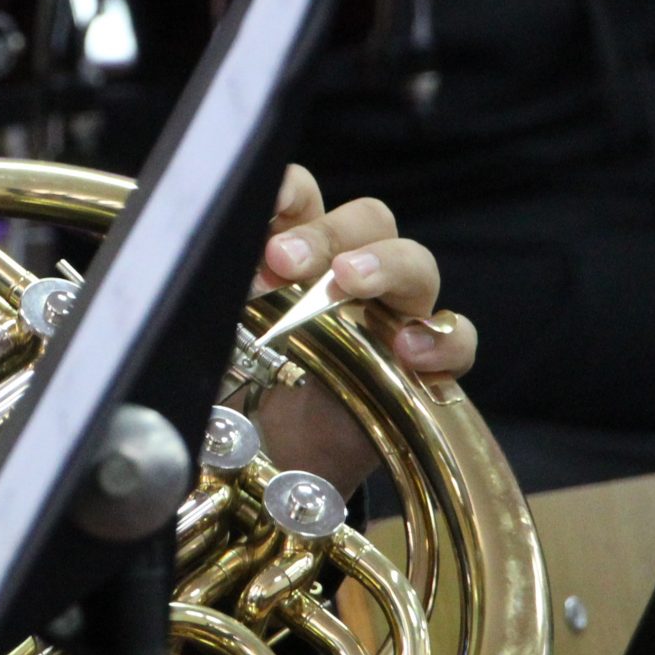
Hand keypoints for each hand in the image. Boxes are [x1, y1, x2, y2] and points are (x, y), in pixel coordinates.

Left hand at [245, 165, 478, 494]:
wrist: (277, 463)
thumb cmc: (249, 391)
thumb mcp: (220, 343)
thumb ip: (217, 304)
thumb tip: (198, 281)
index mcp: (300, 251)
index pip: (304, 197)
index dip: (288, 190)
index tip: (262, 202)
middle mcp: (353, 272)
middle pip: (366, 218)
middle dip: (325, 233)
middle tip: (283, 259)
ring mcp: (395, 314)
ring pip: (416, 262)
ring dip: (384, 264)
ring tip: (348, 282)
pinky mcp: (425, 367)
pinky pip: (455, 336)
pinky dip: (441, 337)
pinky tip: (408, 350)